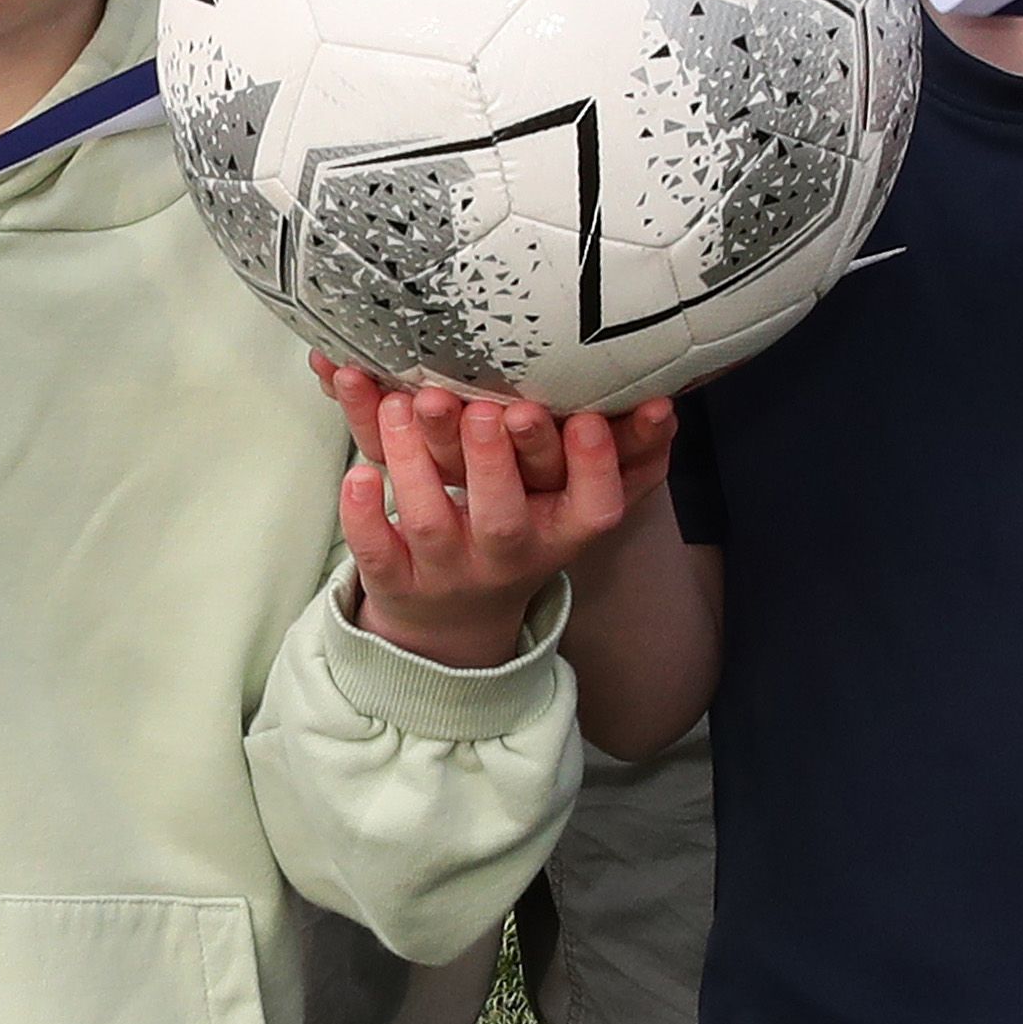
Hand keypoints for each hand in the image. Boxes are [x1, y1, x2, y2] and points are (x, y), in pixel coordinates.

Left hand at [329, 374, 676, 669]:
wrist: (453, 623)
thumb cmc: (518, 527)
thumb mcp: (567, 501)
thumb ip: (613, 450)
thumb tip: (665, 400)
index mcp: (559, 532)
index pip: (591, 509)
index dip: (593, 469)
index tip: (587, 420)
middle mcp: (506, 556)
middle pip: (503, 519)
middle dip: (493, 462)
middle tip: (485, 409)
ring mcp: (447, 572)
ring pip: (429, 524)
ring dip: (415, 464)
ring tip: (404, 405)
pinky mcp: (395, 581)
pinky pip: (375, 553)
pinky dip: (362, 516)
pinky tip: (357, 473)